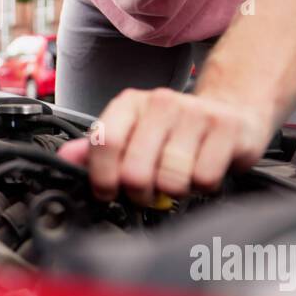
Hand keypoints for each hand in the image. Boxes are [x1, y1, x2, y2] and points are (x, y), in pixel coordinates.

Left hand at [55, 88, 272, 205]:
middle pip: (136, 170)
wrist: (231, 110)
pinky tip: (203, 172)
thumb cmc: (175, 130)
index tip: (108, 192)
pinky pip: (205, 179)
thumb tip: (65, 160)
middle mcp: (161, 102)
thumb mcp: (133, 134)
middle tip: (149, 191)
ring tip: (178, 179)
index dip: (103, 178)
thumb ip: (98, 149)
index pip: (105, 142)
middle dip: (140, 193)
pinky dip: (203, 187)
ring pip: (171, 180)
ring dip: (173, 191)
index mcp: (131, 104)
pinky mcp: (227, 129)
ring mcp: (196, 114)